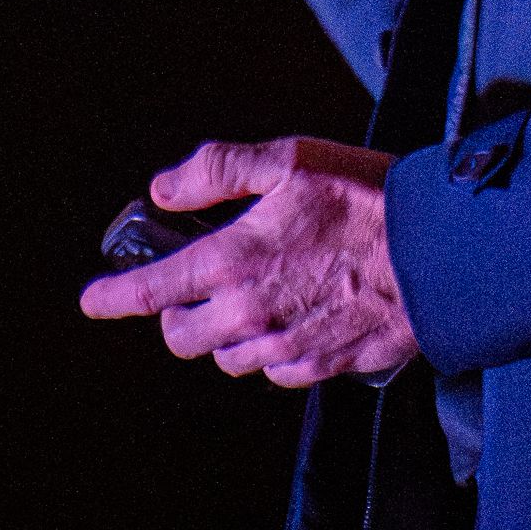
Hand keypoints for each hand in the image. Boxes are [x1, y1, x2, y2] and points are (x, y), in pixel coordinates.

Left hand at [80, 136, 415, 386]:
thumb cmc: (365, 198)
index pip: (153, 291)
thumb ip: (219, 170)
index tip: (94, 300)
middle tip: (196, 283)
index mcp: (234, 261)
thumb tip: (164, 188)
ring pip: (227, 357)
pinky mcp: (319, 366)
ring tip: (255, 293)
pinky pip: (274, 369)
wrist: (437, 254)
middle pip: (183, 337)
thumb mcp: (289, 160)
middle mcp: (250, 314)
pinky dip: (270, 347)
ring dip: (226, 331)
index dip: (115, 297)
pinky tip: (294, 313)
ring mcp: (284, 346)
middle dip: (176, 314)